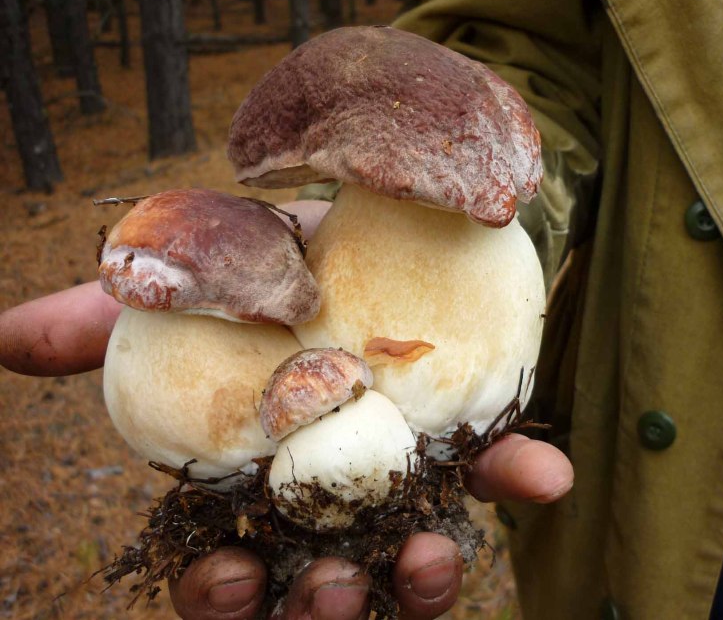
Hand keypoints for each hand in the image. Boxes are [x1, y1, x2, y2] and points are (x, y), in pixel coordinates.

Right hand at [0, 193, 573, 617]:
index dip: (221, 592)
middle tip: (323, 589)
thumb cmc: (271, 260)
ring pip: (405, 560)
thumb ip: (105, 322)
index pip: (234, 565)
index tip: (224, 578)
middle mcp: (333, 491)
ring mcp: (405, 473)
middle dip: (319, 604)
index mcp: (260, 477)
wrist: (370, 214)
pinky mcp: (468, 437)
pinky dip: (519, 477)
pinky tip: (544, 476)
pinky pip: (496, 472)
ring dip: (416, 577)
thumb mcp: (192, 288)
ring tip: (422, 557)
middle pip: (321, 585)